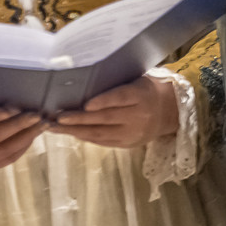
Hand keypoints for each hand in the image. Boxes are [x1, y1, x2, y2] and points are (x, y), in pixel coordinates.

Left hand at [47, 75, 178, 148]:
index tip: (85, 104)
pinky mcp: (127, 144)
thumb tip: (82, 84)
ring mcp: (132, 132)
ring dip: (75, 131)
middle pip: (105, 118)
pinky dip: (85, 137)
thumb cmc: (146, 90)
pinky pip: (102, 141)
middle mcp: (138, 115)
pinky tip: (71, 132)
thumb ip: (117, 85)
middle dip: (79, 119)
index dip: (104, 101)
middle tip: (57, 118)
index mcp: (142, 94)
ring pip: (100, 133)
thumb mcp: (138, 81)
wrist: (169, 112)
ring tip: (56, 127)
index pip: (121, 98)